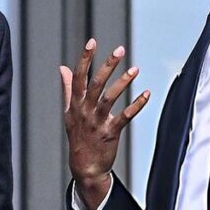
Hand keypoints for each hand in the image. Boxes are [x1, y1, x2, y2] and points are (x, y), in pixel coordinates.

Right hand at [60, 38, 149, 209]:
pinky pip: (125, 116)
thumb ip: (67, 89)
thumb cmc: (78, 136)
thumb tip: (63, 68)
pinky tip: (146, 94)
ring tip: (135, 69)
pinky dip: (136, 105)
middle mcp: (85, 111)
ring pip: (110, 98)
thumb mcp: (69, 112)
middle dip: (107, 66)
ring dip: (123, 83)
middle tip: (119, 50)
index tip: (92, 42)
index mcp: (75, 104)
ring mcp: (97, 122)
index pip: (78, 77)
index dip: (84, 59)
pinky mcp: (110, 133)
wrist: (84, 166)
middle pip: (95, 84)